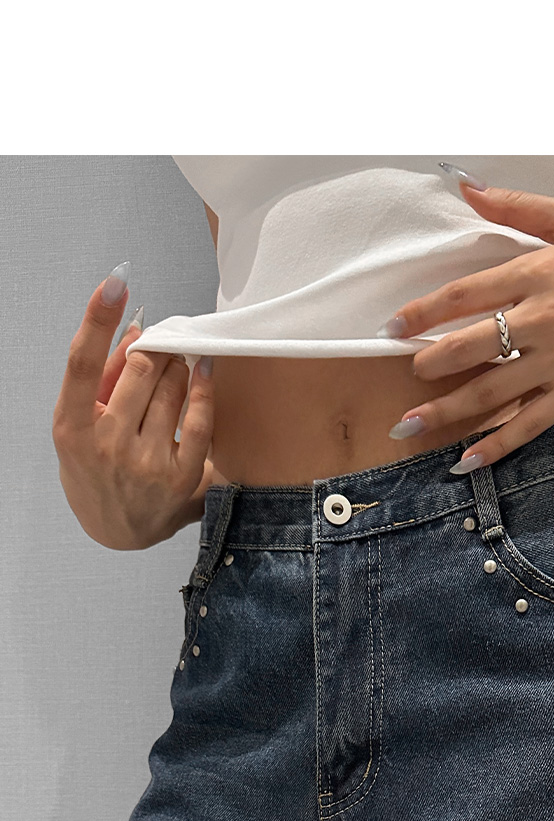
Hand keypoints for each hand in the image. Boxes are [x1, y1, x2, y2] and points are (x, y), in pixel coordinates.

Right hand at [52, 270, 214, 549]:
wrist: (116, 530)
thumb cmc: (95, 467)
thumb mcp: (82, 425)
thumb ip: (104, 379)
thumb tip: (135, 330)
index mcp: (72, 428)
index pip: (82, 363)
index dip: (97, 318)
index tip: (115, 281)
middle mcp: (107, 445)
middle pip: (140, 369)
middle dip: (155, 348)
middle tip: (162, 344)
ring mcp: (145, 464)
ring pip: (172, 388)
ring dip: (179, 365)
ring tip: (177, 362)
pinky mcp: (180, 479)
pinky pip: (199, 420)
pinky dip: (203, 388)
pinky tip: (205, 369)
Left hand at [382, 179, 553, 470]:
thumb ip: (517, 206)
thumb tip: (465, 187)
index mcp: (539, 274)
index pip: (466, 294)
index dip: (423, 311)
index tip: (392, 325)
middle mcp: (544, 320)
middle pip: (471, 346)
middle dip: (430, 362)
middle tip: (404, 372)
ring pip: (491, 391)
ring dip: (445, 410)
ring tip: (409, 423)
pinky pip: (528, 425)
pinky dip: (495, 445)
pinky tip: (464, 461)